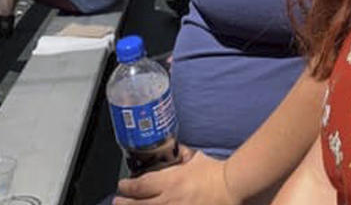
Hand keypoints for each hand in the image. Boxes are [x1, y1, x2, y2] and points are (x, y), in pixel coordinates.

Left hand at [113, 148, 237, 204]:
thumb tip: (177, 150)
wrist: (233, 188)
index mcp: (170, 182)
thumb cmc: (216, 173)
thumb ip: (183, 156)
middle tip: (117, 202)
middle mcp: (168, 200)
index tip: (122, 186)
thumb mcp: (196, 160)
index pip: (140, 186)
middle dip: (124, 204)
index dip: (127, 187)